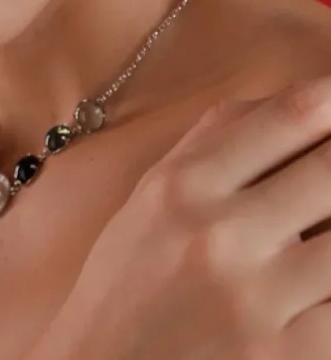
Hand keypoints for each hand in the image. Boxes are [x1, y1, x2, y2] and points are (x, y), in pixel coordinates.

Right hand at [29, 78, 330, 359]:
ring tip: (321, 221)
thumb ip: (211, 143)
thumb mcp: (149, 198)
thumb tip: (291, 104)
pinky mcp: (287, 356)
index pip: (286, 118)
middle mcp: (218, 234)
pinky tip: (318, 275)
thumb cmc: (128, 279)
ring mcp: (256, 299)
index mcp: (181, 186)